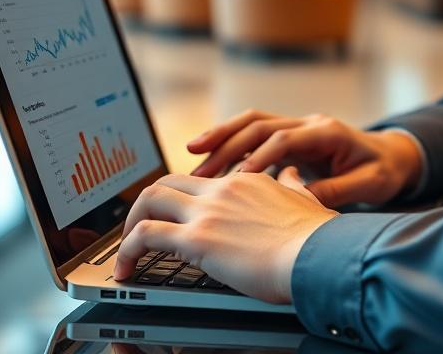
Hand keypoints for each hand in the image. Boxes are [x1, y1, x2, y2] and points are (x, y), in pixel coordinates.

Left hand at [112, 169, 337, 303]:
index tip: (174, 217)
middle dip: (147, 205)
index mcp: (245, 182)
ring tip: (127, 252)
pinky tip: (126, 269)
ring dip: (130, 225)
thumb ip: (293, 185)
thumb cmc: (315, 238)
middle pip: (167, 182)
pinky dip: (126, 251)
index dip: (181, 198)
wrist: (316, 255)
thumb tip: (292, 173)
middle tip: (141, 229)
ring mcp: (206, 213)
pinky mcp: (195, 239)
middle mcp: (222, 190)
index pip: (200, 181)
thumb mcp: (305, 199)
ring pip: (149, 200)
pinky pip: (144, 236)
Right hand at [187, 110, 423, 207]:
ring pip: (251, 125)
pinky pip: (255, 136)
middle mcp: (308, 124)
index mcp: (327, 132)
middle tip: (197, 169)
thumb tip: (301, 203)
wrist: (394, 157)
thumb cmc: (383, 171)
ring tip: (192, 158)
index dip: (260, 157)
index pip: (285, 138)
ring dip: (221, 139)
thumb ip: (335, 192)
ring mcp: (298, 127)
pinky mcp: (290, 138)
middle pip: (259, 125)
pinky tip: (210, 163)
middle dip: (226, 144)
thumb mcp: (369, 185)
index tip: (238, 180)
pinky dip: (231, 146)